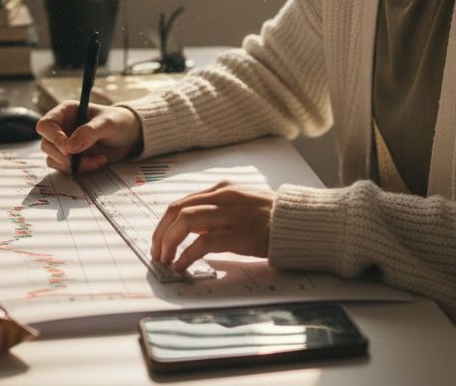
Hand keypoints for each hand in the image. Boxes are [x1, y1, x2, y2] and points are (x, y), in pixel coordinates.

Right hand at [37, 102, 140, 174]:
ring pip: (52, 159)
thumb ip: (89, 132)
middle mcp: (61, 127)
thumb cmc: (118, 122)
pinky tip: (97, 162)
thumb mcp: (108, 124)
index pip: (46, 124)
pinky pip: (63, 168)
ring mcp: (64, 144)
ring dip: (73, 165)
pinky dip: (79, 169)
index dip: (54, 138)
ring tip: (97, 160)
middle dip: (64, 156)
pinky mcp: (69, 157)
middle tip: (82, 159)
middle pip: (46, 144)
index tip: (68, 150)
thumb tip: (70, 147)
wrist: (129, 137)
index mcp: (65, 112)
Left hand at [151, 181, 273, 272]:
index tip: (158, 239)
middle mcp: (223, 197)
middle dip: (160, 233)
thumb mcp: (241, 205)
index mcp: (222, 189)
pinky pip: (202, 244)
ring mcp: (230, 215)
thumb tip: (194, 231)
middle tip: (156, 252)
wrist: (299, 222)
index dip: (163, 223)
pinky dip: (186, 256)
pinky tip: (182, 266)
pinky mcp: (238, 234)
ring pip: (185, 222)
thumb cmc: (272, 217)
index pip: (181, 202)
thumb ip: (217, 213)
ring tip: (165, 259)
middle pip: (177, 210)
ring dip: (169, 243)